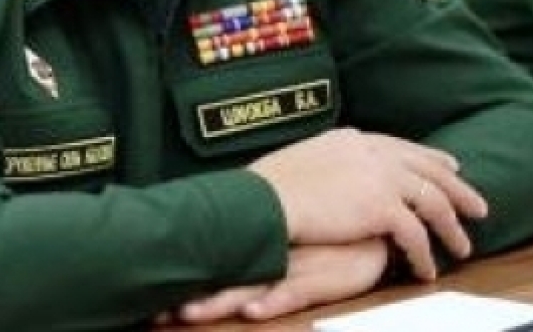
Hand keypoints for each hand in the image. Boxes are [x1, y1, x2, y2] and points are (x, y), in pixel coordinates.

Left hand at [154, 240, 387, 324]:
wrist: (378, 220)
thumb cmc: (333, 231)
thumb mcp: (295, 235)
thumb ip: (267, 241)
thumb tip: (230, 245)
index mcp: (262, 241)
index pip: (217, 258)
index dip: (187, 275)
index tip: (155, 294)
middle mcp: (271, 253)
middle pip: (225, 277)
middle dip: (192, 297)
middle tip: (157, 313)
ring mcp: (293, 268)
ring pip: (249, 288)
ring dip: (220, 302)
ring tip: (188, 313)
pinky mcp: (320, 279)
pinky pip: (292, 294)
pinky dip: (271, 302)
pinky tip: (253, 311)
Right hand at [247, 128, 487, 279]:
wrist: (264, 198)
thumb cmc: (271, 187)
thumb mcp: (306, 160)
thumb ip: (333, 164)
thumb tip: (339, 175)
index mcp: (351, 138)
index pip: (401, 146)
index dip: (428, 158)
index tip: (448, 165)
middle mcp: (370, 151)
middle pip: (426, 167)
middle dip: (456, 187)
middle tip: (477, 205)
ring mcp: (378, 175)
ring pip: (432, 200)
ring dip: (450, 226)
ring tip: (462, 246)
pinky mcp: (381, 205)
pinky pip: (416, 234)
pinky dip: (424, 254)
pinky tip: (426, 269)